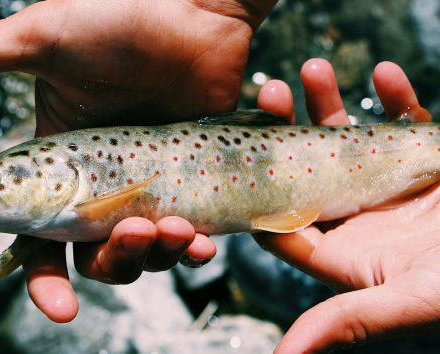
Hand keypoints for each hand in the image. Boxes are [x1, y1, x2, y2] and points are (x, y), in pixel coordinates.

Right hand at [0, 0, 277, 321]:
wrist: (194, 5)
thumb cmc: (119, 16)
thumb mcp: (45, 38)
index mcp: (57, 163)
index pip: (40, 237)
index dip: (45, 278)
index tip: (60, 306)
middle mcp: (99, 181)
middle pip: (95, 255)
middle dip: (113, 263)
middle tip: (133, 234)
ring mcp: (146, 183)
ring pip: (144, 251)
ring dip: (157, 256)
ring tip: (178, 231)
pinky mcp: (189, 178)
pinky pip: (189, 232)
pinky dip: (194, 246)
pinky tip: (204, 240)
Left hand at [254, 58, 438, 352]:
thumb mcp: (411, 301)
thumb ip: (349, 320)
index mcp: (344, 254)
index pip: (283, 223)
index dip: (258, 191)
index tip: (240, 153)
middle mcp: (358, 218)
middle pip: (306, 170)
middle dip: (286, 130)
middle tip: (267, 93)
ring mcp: (389, 186)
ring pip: (347, 139)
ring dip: (330, 104)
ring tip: (311, 70)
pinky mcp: (426, 162)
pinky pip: (405, 123)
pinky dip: (396, 98)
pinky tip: (385, 74)